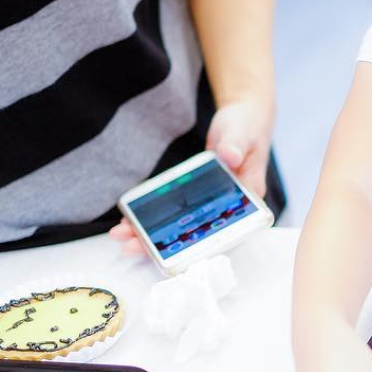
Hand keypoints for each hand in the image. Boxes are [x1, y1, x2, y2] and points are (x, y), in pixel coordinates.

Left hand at [109, 97, 273, 254]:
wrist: (243, 118)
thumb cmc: (248, 127)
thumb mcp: (243, 133)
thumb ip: (236, 145)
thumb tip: (230, 157)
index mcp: (246, 200)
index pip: (223, 231)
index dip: (197, 246)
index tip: (173, 252)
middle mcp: (227, 207)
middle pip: (195, 235)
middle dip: (162, 244)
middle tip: (131, 245)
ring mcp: (209, 204)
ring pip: (181, 227)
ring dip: (151, 235)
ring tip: (122, 234)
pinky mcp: (195, 196)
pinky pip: (174, 212)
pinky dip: (153, 217)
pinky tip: (131, 218)